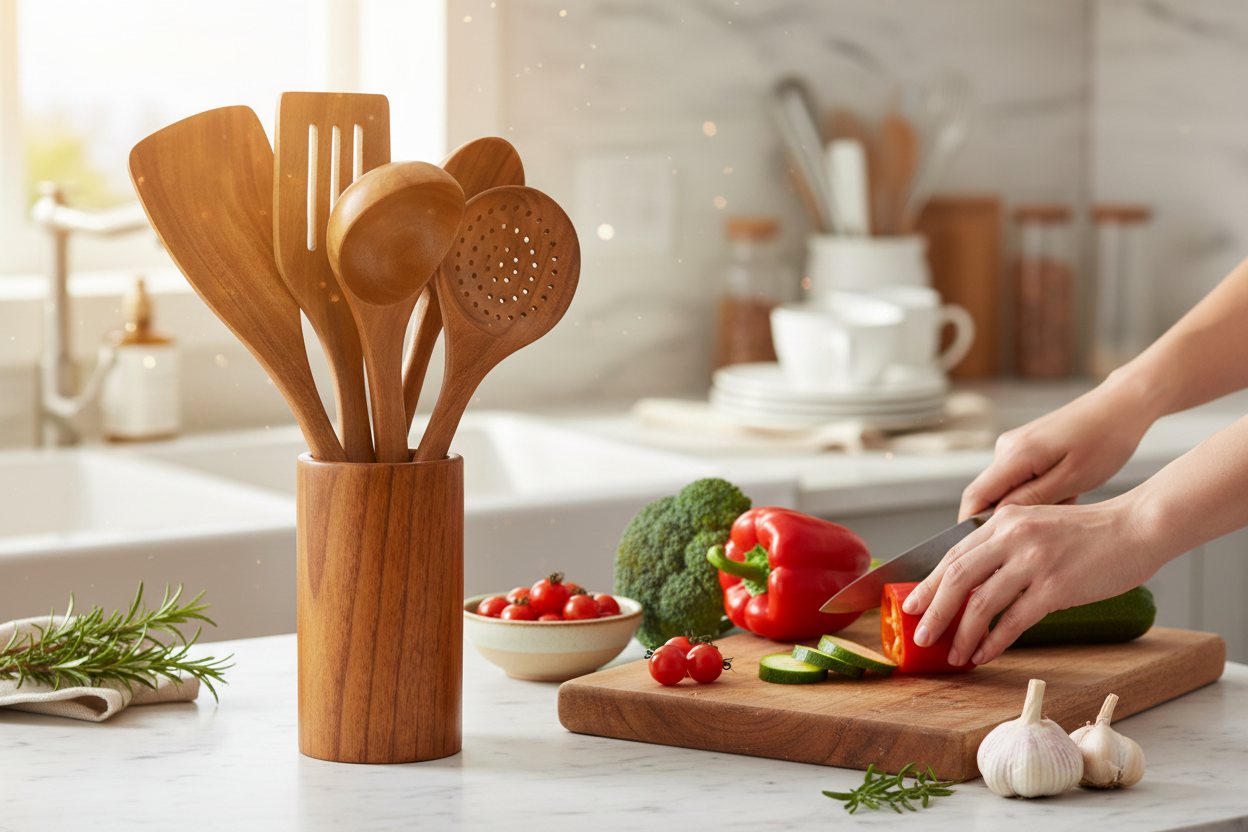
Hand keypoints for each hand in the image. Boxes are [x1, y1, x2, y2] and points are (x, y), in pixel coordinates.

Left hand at [902, 500, 1159, 665]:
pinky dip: (994, 641)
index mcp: (1004, 520)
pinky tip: (984, 655)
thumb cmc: (1089, 533)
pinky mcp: (1056, 587)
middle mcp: (1013, 536)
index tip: (911, 605)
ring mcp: (1033, 561)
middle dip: (934, 611)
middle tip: (920, 635)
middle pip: (957, 578)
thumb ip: (1006, 544)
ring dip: (962, 634)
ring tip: (953, 655)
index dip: (929, 583)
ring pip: (981, 603)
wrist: (1136, 528)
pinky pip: (1013, 620)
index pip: (953, 554)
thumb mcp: (1037, 524)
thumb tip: (973, 581)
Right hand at [958, 381, 1155, 520]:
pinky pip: (1022, 478)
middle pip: (989, 494)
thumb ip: (1032, 499)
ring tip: (1067, 506)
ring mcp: (1016, 445)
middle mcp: (1007, 447)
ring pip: (1008, 488)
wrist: (1122, 405)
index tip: (984, 550)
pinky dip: (1040, 492)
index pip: (975, 496)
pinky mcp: (1027, 446)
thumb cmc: (1106, 440)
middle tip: (1039, 535)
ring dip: (1030, 505)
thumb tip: (997, 518)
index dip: (971, 526)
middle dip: (1006, 520)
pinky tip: (1069, 492)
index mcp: (1015, 454)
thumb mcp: (1073, 478)